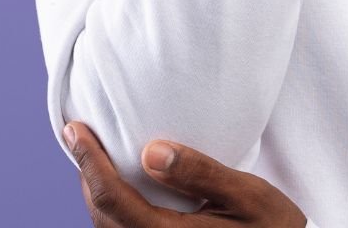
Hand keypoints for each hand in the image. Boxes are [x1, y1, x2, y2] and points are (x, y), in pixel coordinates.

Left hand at [64, 120, 308, 227]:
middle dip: (86, 174)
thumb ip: (200, 173)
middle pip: (102, 215)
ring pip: (108, 227)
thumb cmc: (272, 226)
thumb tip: (150, 151)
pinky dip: (112, 207)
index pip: (114, 199)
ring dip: (96, 191)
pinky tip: (121, 185)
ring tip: (94, 156)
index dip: (89, 162)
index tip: (75, 129)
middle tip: (80, 135)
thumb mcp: (246, 194)